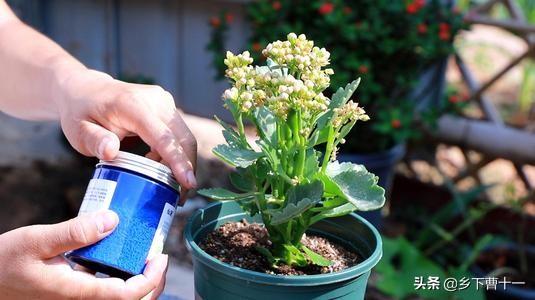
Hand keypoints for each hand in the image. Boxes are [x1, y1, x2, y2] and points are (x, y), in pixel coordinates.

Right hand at [0, 210, 167, 299]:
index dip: (150, 279)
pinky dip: (122, 277)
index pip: (126, 296)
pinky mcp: (74, 293)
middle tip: (160, 257)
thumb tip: (113, 220)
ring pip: (119, 298)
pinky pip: (106, 290)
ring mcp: (77, 299)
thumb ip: (75, 232)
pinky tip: (122, 256)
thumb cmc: (5, 262)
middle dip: (152, 283)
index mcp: (76, 292)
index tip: (160, 257)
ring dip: (140, 282)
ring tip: (148, 256)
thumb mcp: (37, 241)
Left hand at [54, 69, 196, 192]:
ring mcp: (164, 102)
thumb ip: (93, 141)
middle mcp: (155, 100)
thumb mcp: (77, 130)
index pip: (163, 137)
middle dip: (187, 168)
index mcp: (133, 105)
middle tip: (180, 197)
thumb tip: (111, 152)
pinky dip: (175, 155)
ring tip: (169, 186)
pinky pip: (179, 135)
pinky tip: (160, 169)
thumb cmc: (81, 113)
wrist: (87, 91)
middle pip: (183, 138)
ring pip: (184, 138)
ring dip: (182, 163)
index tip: (188, 183)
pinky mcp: (167, 108)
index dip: (178, 161)